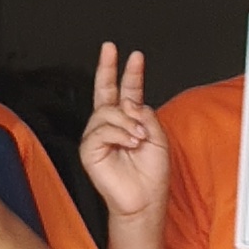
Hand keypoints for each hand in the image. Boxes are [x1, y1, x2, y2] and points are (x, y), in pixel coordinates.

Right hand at [78, 45, 166, 221]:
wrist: (144, 199)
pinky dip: (120, 134)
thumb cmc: (151, 174)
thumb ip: (147, 116)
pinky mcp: (89, 148)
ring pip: (108, 112)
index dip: (131, 73)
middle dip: (107, 67)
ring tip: (139, 138)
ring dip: (128, 123)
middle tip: (110, 49)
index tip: (135, 56)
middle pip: (105, 90)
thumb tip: (131, 102)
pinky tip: (130, 143)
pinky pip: (103, 130)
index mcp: (129, 121)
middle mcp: (111, 125)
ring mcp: (98, 135)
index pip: (128, 91)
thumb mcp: (158, 139)